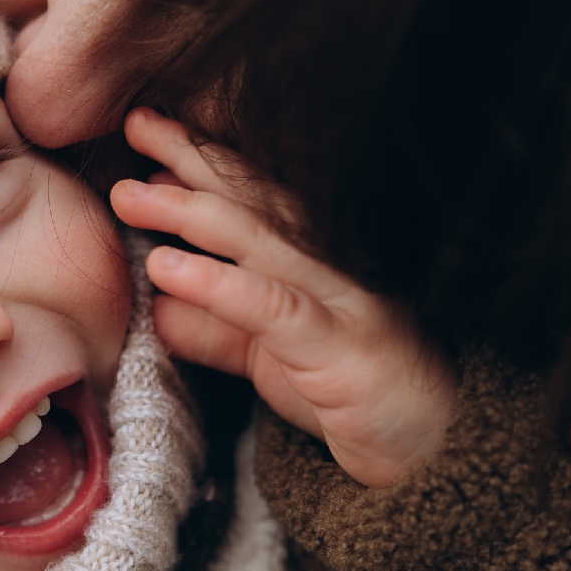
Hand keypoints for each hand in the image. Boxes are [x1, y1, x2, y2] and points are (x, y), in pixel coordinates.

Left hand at [110, 109, 456, 486]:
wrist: (437, 448)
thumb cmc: (353, 391)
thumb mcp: (270, 357)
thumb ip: (219, 329)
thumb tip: (157, 309)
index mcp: (312, 259)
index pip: (253, 194)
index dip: (202, 158)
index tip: (148, 128)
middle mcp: (328, 263)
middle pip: (254, 198)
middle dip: (193, 157)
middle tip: (137, 122)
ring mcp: (338, 298)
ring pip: (259, 239)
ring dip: (191, 210)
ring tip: (133, 194)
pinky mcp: (338, 346)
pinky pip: (271, 308)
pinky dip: (217, 285)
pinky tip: (168, 269)